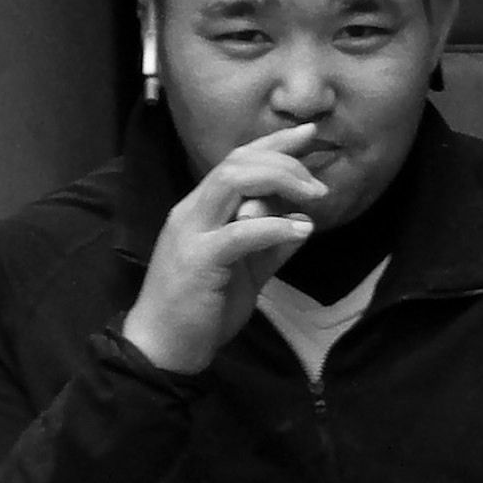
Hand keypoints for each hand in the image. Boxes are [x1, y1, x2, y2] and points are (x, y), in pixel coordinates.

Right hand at [122, 143, 323, 376]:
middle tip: (319, 181)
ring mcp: (191, 233)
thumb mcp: (247, 271)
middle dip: (283, 160)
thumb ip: (271, 244)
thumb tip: (303, 222)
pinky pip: (238, 233)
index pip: (236, 161)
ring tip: (313, 197)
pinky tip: (301, 229)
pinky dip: (273, 226)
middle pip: (237, 163)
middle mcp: (191, 211)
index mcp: (200, 210)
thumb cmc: (203, 309)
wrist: (164, 349)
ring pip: (232, 182)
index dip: (274, 143)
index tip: (309, 133)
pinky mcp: (198, 261)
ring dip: (279, 181)